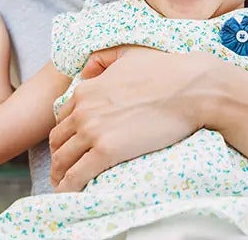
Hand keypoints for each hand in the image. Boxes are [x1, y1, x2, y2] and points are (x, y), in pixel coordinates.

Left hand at [48, 46, 208, 191]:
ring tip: (63, 184)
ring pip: (63, 159)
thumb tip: (88, 68)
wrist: (189, 89)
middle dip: (58, 155)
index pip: (62, 118)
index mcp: (86, 90)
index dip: (64, 134)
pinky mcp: (108, 151)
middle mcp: (83, 110)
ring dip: (59, 174)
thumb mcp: (127, 54)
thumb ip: (103, 60)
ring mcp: (93, 131)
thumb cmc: (165, 71)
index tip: (69, 145)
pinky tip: (70, 193)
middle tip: (63, 168)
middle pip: (58, 140)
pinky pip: (77, 175)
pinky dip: (69, 186)